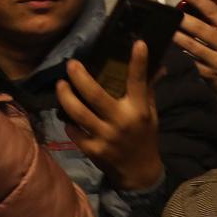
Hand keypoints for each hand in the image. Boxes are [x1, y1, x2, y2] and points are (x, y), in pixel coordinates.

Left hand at [59, 42, 163, 191]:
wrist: (140, 173)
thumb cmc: (145, 137)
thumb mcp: (151, 114)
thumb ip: (148, 89)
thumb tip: (157, 64)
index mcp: (139, 110)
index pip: (139, 82)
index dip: (138, 62)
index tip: (138, 43)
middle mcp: (121, 122)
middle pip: (95, 96)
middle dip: (80, 78)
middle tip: (71, 64)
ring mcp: (105, 137)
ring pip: (78, 113)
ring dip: (65, 97)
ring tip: (60, 85)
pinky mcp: (92, 150)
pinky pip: (73, 131)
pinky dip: (67, 122)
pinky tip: (64, 114)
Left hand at [173, 0, 216, 107]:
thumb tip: (197, 10)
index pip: (215, 12)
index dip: (199, 0)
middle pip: (200, 28)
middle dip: (182, 18)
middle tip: (168, 10)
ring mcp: (216, 61)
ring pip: (190, 45)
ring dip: (176, 34)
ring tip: (164, 25)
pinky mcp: (207, 74)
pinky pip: (190, 59)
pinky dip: (181, 51)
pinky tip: (172, 44)